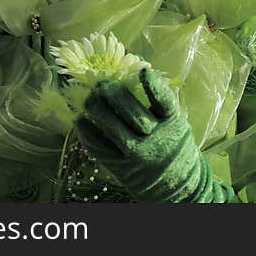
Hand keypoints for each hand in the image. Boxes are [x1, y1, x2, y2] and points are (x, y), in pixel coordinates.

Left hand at [75, 68, 236, 202]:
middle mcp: (156, 139)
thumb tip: (134, 73)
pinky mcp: (122, 167)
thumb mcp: (176, 124)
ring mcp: (138, 154)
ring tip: (88, 98)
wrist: (176, 185)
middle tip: (102, 83)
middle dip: (115, 95)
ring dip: (97, 111)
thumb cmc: (173, 145)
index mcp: (173, 124)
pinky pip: (101, 149)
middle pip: (134, 114)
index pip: (165, 102)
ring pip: (114, 130)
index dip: (154, 85)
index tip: (143, 70)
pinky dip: (88, 134)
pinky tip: (80, 120)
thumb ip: (160, 105)